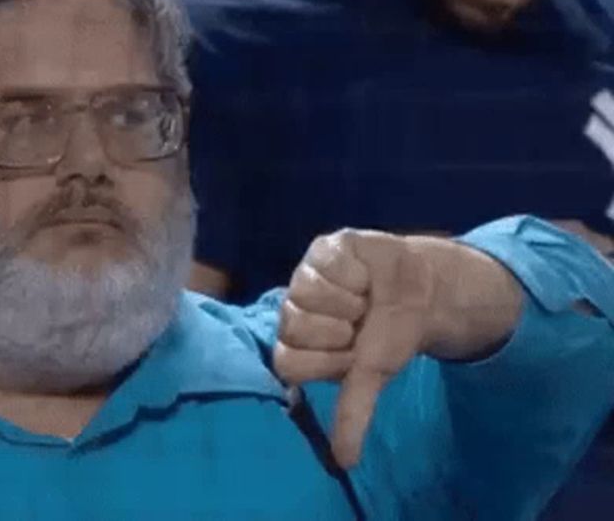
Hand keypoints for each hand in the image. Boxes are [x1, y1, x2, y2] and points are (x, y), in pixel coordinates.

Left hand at [273, 229, 521, 467]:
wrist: (422, 292)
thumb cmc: (389, 335)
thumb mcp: (373, 374)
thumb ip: (354, 413)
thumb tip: (345, 462)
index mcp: (295, 343)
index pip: (287, 362)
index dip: (327, 361)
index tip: (353, 356)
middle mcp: (292, 309)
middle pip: (294, 326)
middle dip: (341, 330)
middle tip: (360, 325)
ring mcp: (304, 276)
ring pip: (310, 293)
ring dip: (351, 300)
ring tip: (365, 299)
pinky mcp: (322, 248)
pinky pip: (329, 263)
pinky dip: (357, 273)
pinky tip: (366, 275)